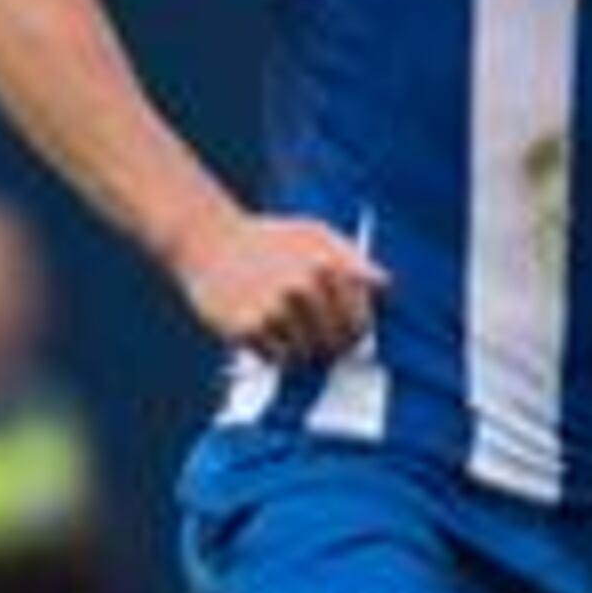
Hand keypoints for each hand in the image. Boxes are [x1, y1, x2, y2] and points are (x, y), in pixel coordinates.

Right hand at [175, 215, 386, 365]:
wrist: (206, 237)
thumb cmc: (267, 237)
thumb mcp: (315, 233)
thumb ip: (352, 257)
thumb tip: (385, 285)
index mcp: (326, 264)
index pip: (360, 323)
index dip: (356, 333)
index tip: (346, 333)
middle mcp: (303, 287)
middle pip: (336, 345)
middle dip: (331, 347)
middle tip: (318, 341)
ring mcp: (273, 308)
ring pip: (306, 356)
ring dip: (301, 350)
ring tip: (287, 330)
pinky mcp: (245, 327)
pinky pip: (275, 359)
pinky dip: (274, 352)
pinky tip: (264, 330)